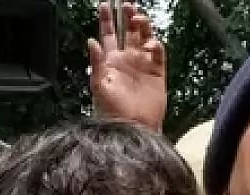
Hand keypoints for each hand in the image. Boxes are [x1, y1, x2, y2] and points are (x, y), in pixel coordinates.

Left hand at [88, 2, 166, 131]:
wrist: (133, 128)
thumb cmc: (112, 111)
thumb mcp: (98, 86)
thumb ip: (96, 62)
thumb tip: (91, 41)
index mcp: (111, 62)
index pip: (107, 35)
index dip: (106, 19)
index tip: (104, 4)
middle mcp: (127, 60)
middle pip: (127, 31)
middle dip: (127, 15)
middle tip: (126, 4)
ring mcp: (142, 65)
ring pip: (143, 37)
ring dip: (142, 25)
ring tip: (138, 17)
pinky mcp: (156, 72)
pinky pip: (158, 53)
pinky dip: (155, 45)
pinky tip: (149, 44)